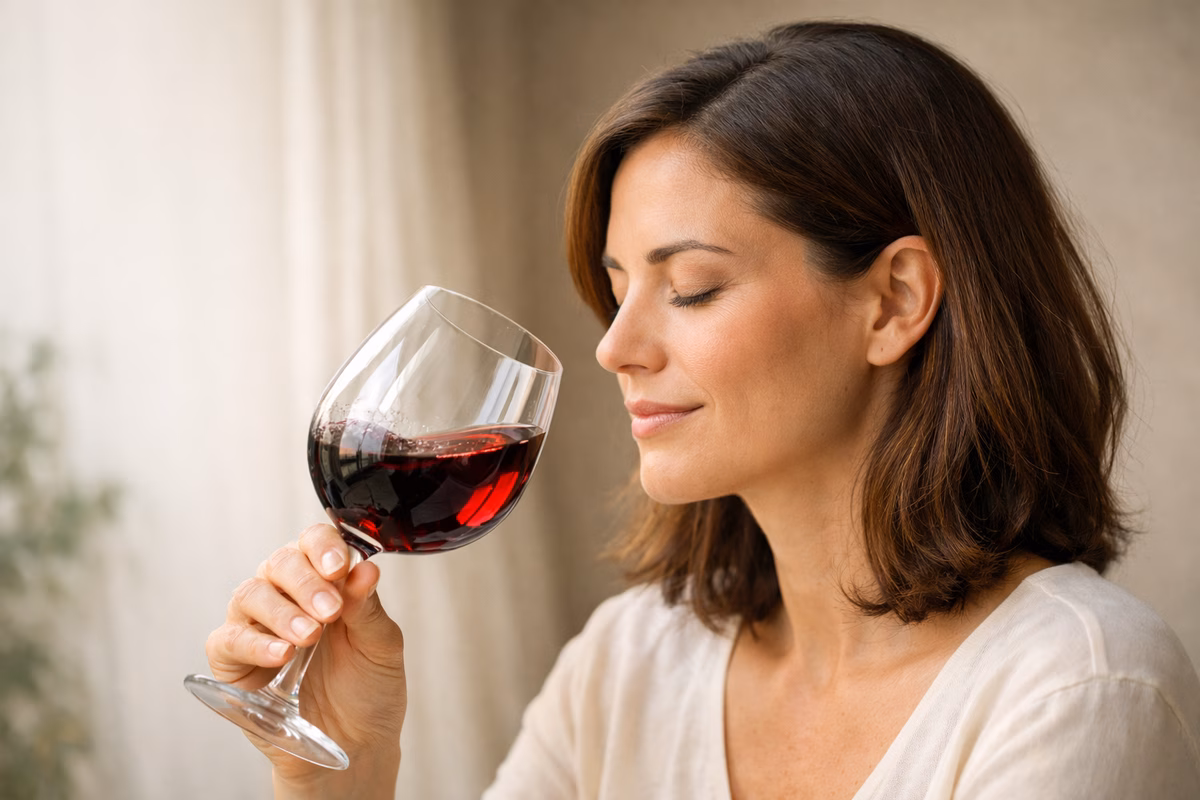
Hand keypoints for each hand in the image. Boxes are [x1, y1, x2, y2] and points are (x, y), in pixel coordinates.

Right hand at [206, 524, 405, 792]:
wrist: (355, 743)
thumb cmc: (368, 687)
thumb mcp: (381, 646)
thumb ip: (368, 608)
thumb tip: (366, 567)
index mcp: (324, 580)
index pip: (314, 543)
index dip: (323, 546)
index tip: (339, 566)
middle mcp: (286, 594)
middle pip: (280, 563)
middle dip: (306, 583)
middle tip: (330, 611)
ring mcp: (257, 625)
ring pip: (250, 594)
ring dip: (282, 612)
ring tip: (309, 635)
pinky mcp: (233, 661)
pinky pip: (228, 640)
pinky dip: (254, 644)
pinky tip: (282, 655)